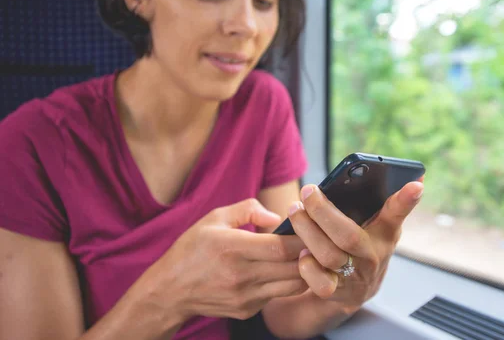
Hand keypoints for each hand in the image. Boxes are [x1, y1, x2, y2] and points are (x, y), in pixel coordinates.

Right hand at [137, 199, 307, 321]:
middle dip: (309, 255)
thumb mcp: (214, 218)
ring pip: (292, 286)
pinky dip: (285, 283)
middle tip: (316, 242)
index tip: (309, 229)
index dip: (302, 238)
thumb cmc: (192, 249)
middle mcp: (241, 275)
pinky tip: (281, 271)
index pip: (281, 247)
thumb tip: (276, 217)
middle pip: (293, 268)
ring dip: (303, 271)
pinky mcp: (247, 310)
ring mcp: (245, 297)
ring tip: (303, 256)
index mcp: (233, 248)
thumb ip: (248, 209)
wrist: (170, 291)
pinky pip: (277, 295)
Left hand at [287, 179, 423, 307]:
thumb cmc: (363, 244)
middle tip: (307, 191)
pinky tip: (300, 251)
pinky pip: (319, 282)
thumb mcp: (376, 224)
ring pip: (329, 255)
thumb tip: (411, 176)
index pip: (397, 213)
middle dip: (323, 212)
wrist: (357, 288)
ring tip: (295, 211)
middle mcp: (373, 256)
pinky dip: (306, 266)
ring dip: (307, 231)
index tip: (416, 184)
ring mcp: (356, 276)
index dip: (406, 200)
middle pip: (348, 235)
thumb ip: (383, 203)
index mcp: (385, 233)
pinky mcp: (338, 293)